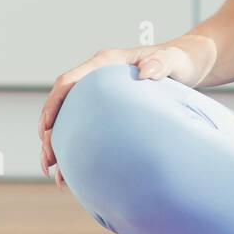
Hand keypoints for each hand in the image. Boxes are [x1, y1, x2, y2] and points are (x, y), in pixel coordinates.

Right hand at [36, 38, 215, 183]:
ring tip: (52, 173)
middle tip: (48, 161)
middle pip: (62, 104)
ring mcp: (101, 93)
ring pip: (69, 119)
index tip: (46, 128)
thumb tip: (146, 71)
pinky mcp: (108, 107)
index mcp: (106, 63)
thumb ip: (161, 63)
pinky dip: (76, 147)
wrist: (187, 64)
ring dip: (58, 144)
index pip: (69, 82)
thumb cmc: (180, 60)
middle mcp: (98, 77)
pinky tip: (73, 171)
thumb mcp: (173, 60)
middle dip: (49, 132)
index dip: (53, 104)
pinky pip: (85, 126)